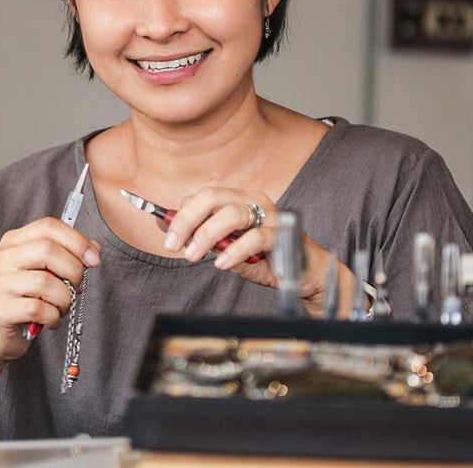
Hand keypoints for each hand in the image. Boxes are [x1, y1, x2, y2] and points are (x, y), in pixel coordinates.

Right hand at [0, 218, 100, 364]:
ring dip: (65, 298)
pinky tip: (51, 319)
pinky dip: (53, 316)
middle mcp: (2, 258)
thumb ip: (68, 254)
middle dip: (74, 270)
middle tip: (78, 286)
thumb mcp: (45, 270)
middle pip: (47, 250)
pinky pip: (38, 309)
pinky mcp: (0, 310)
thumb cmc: (25, 297)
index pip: (48, 226)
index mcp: (13, 241)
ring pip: (45, 282)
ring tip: (62, 306)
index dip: (76, 241)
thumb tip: (94, 248)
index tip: (94, 258)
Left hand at [160, 187, 355, 316]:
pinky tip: (223, 263)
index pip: (203, 197)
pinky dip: (235, 250)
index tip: (167, 236)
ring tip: (193, 255)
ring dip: (207, 235)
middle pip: (212, 197)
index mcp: (238, 200)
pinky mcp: (284, 233)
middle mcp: (253, 200)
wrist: (304, 275)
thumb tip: (172, 231)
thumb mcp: (228, 250)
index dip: (181, 214)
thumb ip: (206, 239)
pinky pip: (256, 237)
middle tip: (173, 245)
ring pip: (232, 214)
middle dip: (187, 220)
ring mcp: (270, 214)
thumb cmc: (266, 259)